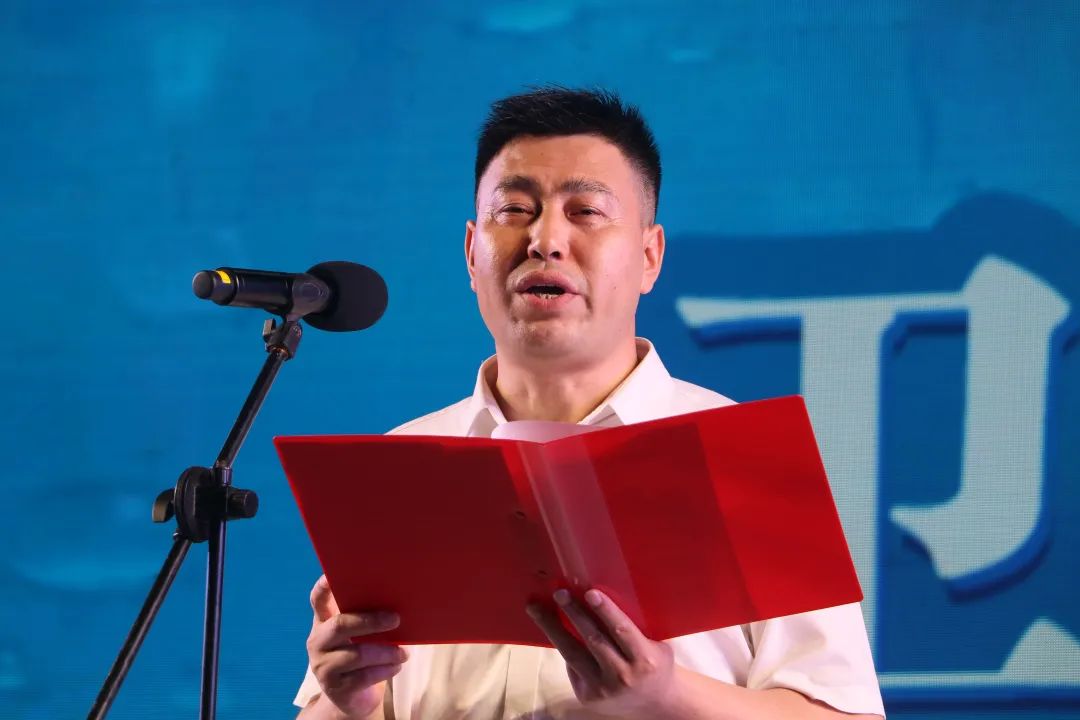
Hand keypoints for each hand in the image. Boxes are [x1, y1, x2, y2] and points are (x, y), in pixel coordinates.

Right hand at [306, 575, 406, 718]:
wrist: (352, 697)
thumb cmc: (362, 655)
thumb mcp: (361, 635)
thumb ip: (367, 617)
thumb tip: (397, 602)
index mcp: (324, 622)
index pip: (318, 600)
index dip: (324, 586)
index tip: (333, 574)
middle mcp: (318, 641)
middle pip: (340, 625)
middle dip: (371, 621)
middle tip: (396, 619)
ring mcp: (323, 666)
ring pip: (357, 654)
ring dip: (385, 652)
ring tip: (404, 652)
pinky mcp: (334, 688)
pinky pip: (363, 677)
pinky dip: (385, 670)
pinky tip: (396, 667)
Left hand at [527, 588, 677, 717]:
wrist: (656, 704)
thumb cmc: (654, 665)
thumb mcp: (655, 646)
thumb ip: (632, 629)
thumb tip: (598, 598)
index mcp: (644, 660)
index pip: (622, 631)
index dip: (606, 611)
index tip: (590, 592)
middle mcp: (622, 675)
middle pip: (593, 640)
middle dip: (574, 614)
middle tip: (560, 593)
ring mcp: (602, 688)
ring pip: (573, 653)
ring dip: (553, 628)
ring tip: (536, 608)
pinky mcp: (587, 696)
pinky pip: (572, 666)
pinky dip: (563, 645)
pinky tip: (551, 628)